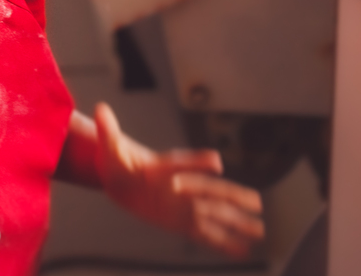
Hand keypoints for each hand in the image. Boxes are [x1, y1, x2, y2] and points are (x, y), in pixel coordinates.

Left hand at [94, 103, 264, 258]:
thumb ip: (108, 131)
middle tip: (256, 201)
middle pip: (208, 191)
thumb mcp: (108, 146)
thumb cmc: (116, 159)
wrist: (117, 175)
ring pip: (212, 215)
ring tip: (259, 231)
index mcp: (161, 167)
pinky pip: (203, 234)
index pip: (179, 164)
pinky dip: (221, 242)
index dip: (196, 162)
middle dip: (231, 197)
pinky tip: (241, 250)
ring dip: (235, 223)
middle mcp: (177, 186)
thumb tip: (100, 109)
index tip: (215, 161)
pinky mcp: (179, 222)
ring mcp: (181, 205)